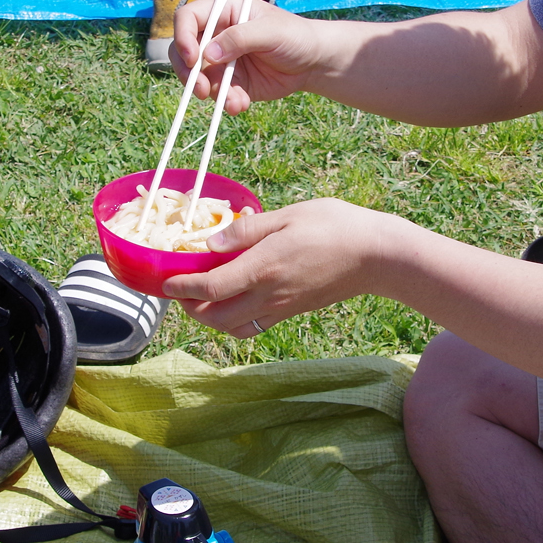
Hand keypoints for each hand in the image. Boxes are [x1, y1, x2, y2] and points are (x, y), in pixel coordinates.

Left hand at [160, 198, 405, 334]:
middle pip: (215, 317)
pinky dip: (233, 321)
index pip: (210, 288)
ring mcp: (282, 307)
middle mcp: (269, 294)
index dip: (182, 288)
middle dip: (190, 308)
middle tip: (179, 289)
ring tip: (201, 297)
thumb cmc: (335, 225)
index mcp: (264, 268)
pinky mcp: (293, 311)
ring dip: (210, 318)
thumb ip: (247, 230)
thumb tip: (211, 243)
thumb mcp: (288, 215)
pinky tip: (232, 300)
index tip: (165, 281)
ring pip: (233, 327)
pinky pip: (254, 326)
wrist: (377, 255)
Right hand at [173, 0, 335, 113]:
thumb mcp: (271, 31)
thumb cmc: (294, 36)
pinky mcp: (229, 81)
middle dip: (189, 73)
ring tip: (236, 101)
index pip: (187, 18)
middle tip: (201, 90)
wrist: (312, 62)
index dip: (182, 36)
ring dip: (213, 93)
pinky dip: (226, 102)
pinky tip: (242, 104)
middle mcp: (215, 34)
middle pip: (183, 51)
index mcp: (222, 10)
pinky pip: (217, 94)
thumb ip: (240, 38)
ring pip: (198, 78)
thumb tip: (208, 54)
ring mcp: (220, 59)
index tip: (193, 58)